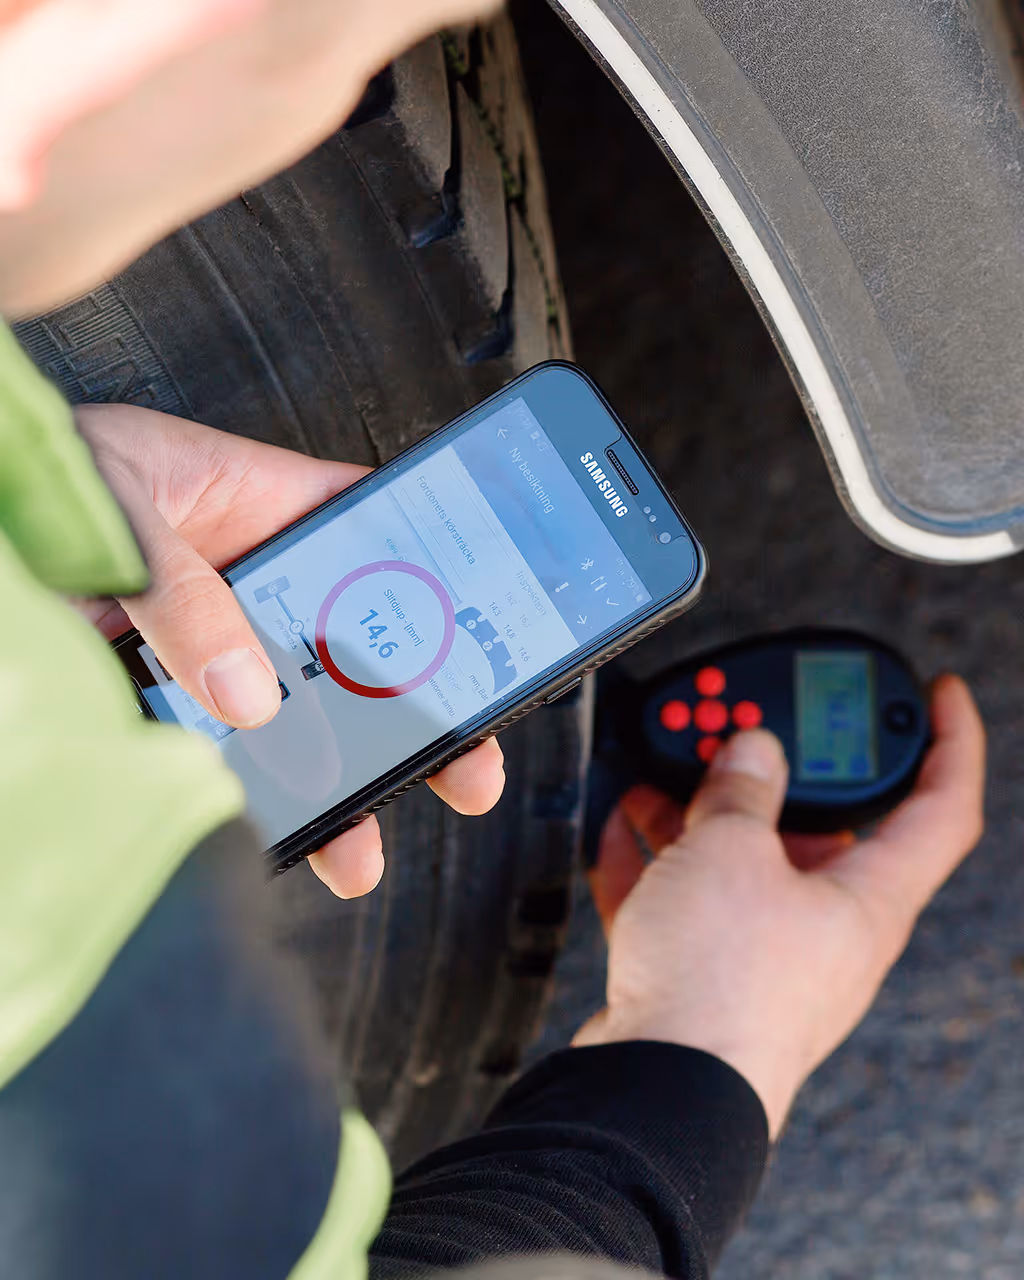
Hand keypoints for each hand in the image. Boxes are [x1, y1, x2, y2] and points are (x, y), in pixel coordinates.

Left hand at [74, 404, 505, 897]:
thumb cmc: (36, 469)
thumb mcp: (124, 502)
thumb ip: (188, 590)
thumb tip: (249, 694)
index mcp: (261, 509)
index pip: (374, 537)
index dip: (437, 579)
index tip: (492, 630)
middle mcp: (244, 585)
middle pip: (350, 651)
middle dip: (411, 714)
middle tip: (464, 764)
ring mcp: (201, 647)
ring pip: (288, 718)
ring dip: (329, 780)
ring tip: (359, 843)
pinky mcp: (152, 698)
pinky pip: (211, 750)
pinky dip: (239, 796)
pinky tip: (263, 833)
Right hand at [577, 674, 984, 1137]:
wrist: (653, 1088)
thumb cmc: (718, 986)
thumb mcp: (727, 851)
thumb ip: (740, 788)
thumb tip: (750, 752)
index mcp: (868, 897)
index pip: (940, 806)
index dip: (948, 740)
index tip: (938, 694)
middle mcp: (827, 927)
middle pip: (821, 826)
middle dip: (776, 772)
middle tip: (741, 728)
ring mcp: (765, 954)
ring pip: (743, 861)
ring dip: (700, 813)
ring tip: (659, 775)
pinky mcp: (707, 976)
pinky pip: (688, 901)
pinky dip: (658, 861)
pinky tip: (621, 831)